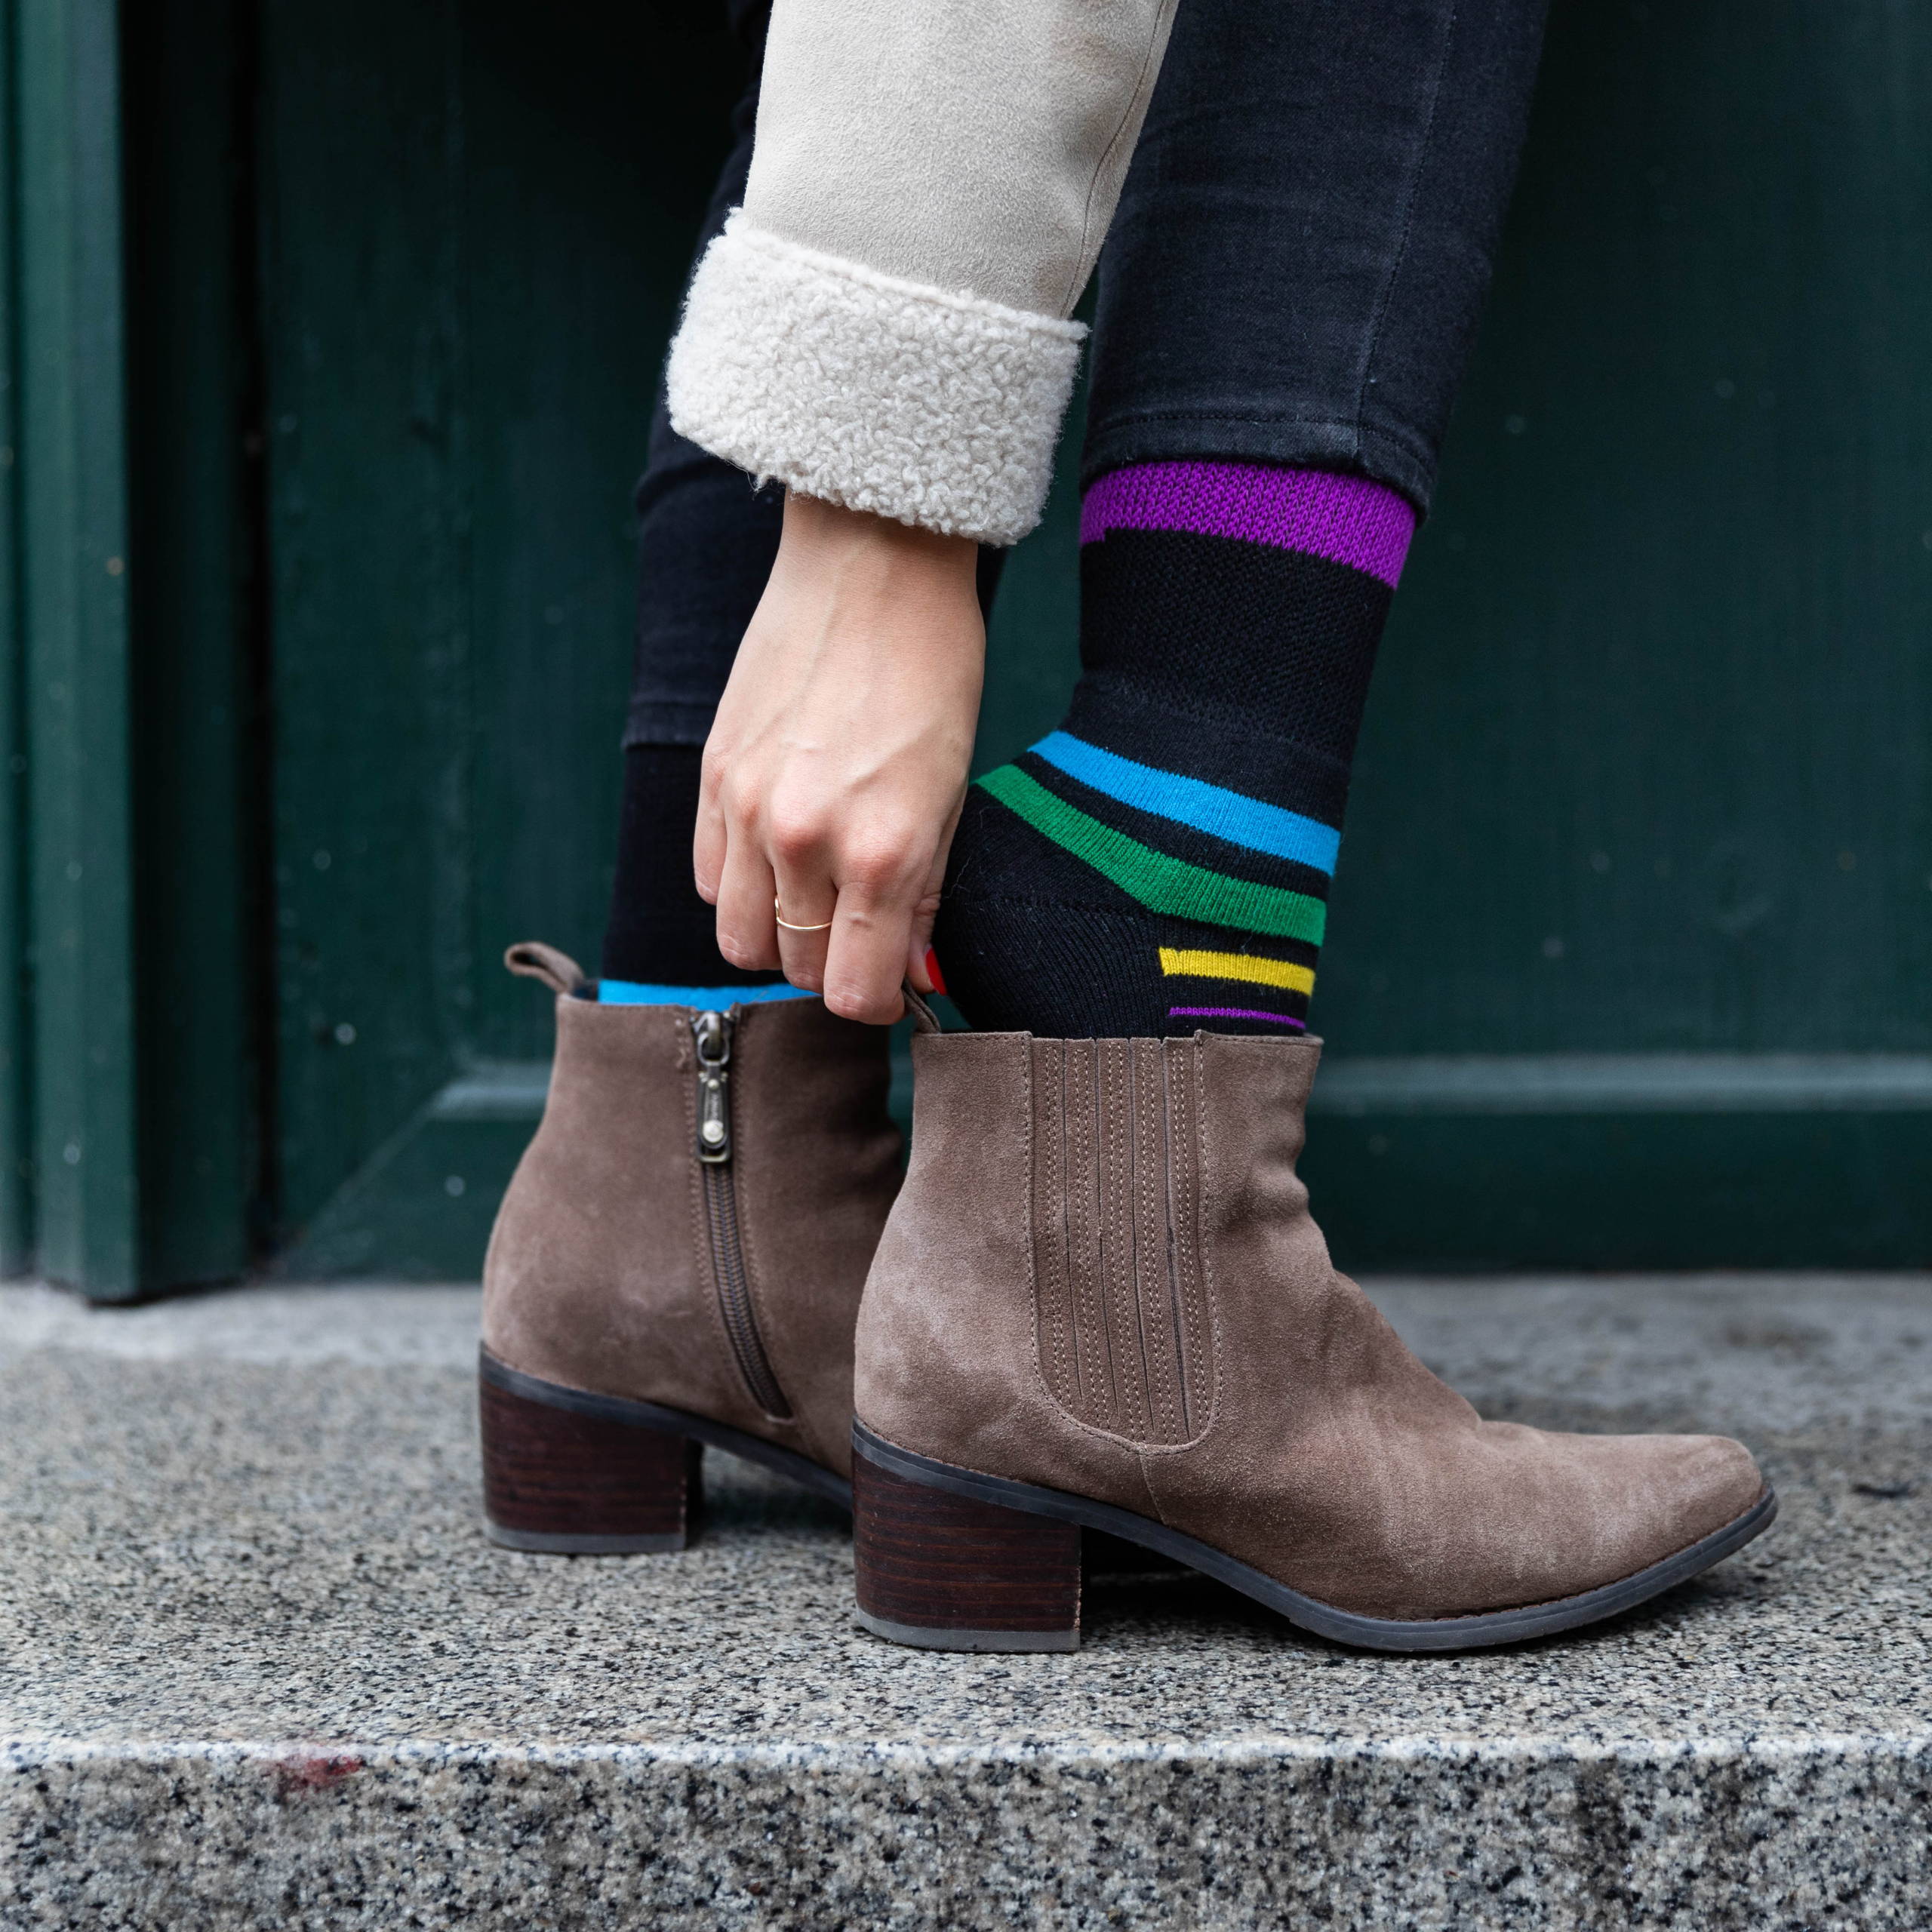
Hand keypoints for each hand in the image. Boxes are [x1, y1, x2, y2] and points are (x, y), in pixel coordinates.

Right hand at [695, 492, 985, 1023]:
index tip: (888, 987)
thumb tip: (910, 968)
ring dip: (777, 935)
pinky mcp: (712, 776)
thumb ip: (925, 892)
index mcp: (883, 851)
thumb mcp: (954, 792)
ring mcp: (748, 809)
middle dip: (829, 966)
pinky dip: (740, 886)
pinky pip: (709, 879)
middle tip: (859, 931)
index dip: (874, 1002)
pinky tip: (776, 852)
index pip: (852, 991)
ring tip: (815, 895)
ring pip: (740, 938)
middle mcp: (805, 841)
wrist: (871, 565)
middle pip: (794, 970)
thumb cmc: (934, 670)